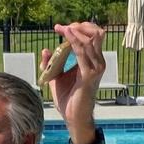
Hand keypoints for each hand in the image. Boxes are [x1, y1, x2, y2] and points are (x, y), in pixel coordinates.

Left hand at [41, 23, 104, 137]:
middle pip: (95, 33)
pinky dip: (74, 41)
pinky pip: (83, 51)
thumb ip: (51, 63)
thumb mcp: (56, 77)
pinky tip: (66, 34)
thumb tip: (45, 50)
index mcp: (92, 61)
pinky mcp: (90, 74)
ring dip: (75, 31)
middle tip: (61, 28)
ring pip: (90, 39)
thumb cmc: (67, 99)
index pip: (91, 36)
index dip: (78, 28)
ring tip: (62, 29)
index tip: (60, 28)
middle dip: (78, 26)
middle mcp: (97, 62)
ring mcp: (96, 68)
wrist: (73, 117)